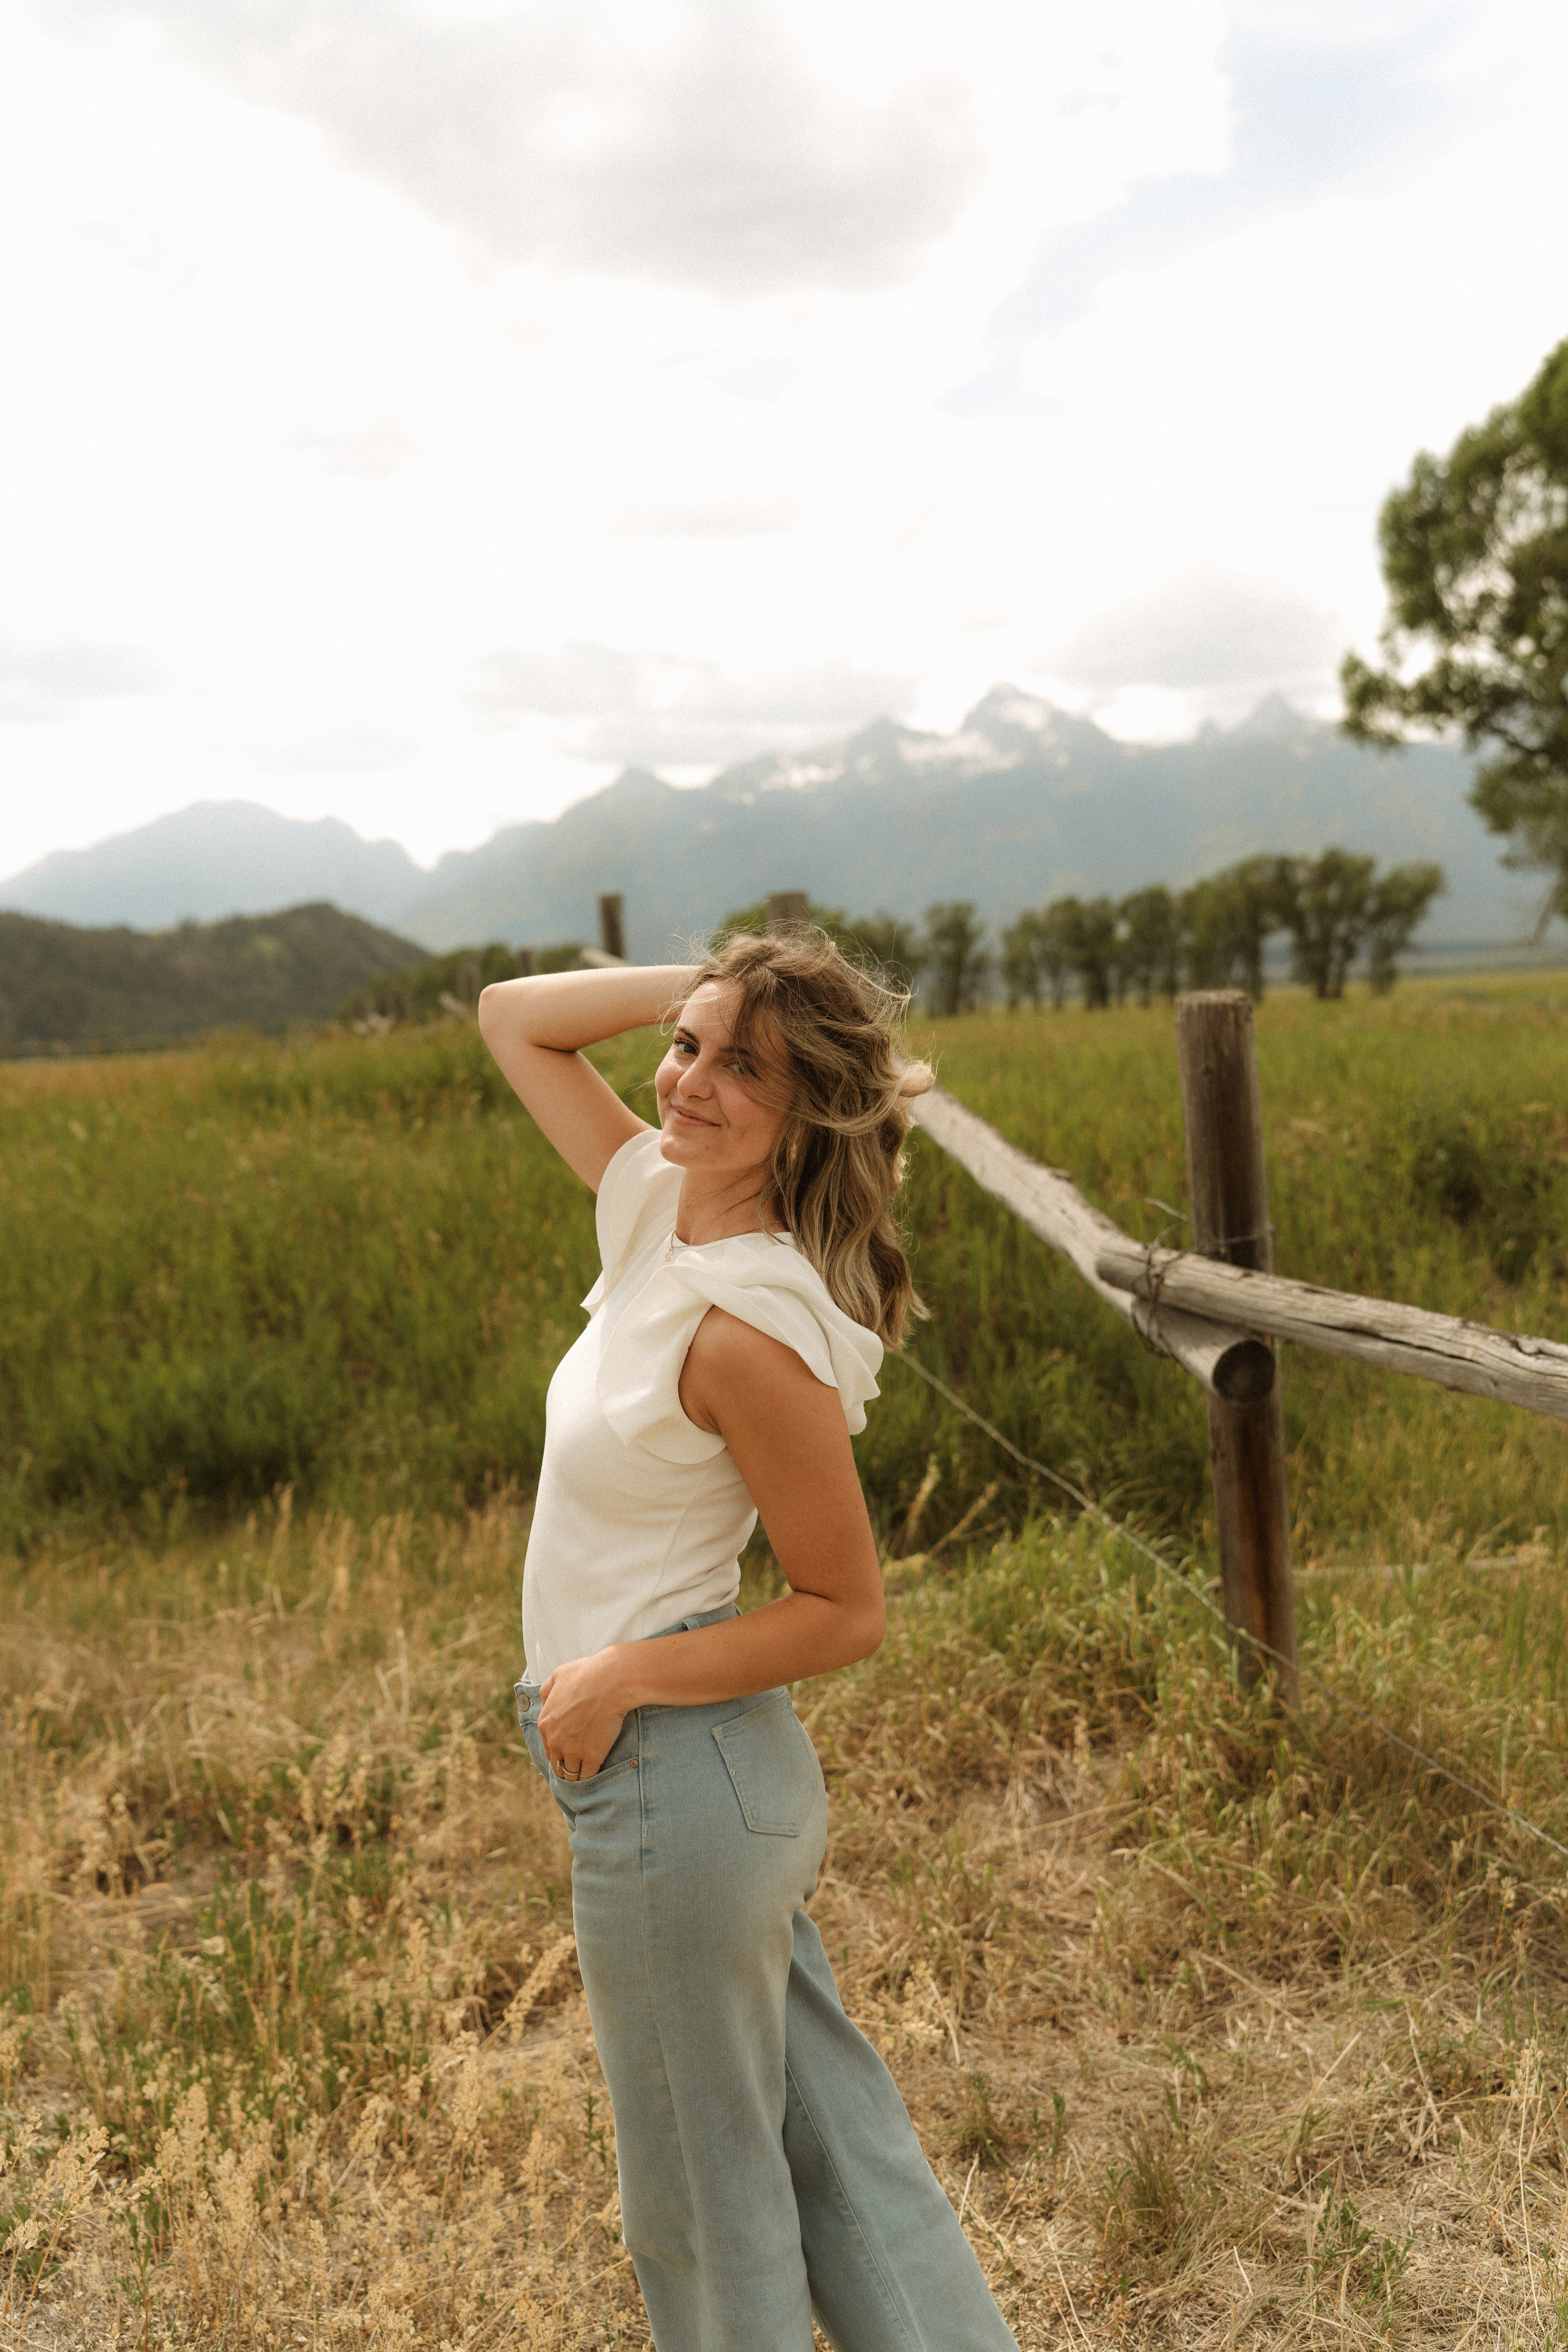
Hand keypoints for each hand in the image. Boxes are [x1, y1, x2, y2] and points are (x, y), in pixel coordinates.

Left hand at [536, 1648, 631, 1780]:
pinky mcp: (592, 1757)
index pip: (547, 1747)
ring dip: (577, 1774)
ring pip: (571, 1773)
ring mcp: (573, 1751)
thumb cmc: (586, 1674)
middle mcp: (555, 1740)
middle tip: (576, 1765)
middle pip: (557, 1764)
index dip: (558, 1750)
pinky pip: (587, 1776)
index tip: (567, 1751)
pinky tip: (596, 1773)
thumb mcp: (558, 1675)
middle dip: (565, 1765)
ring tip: (585, 1773)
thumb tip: (544, 1702)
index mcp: (545, 1723)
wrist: (611, 1681)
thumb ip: (547, 1690)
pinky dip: (590, 1777)